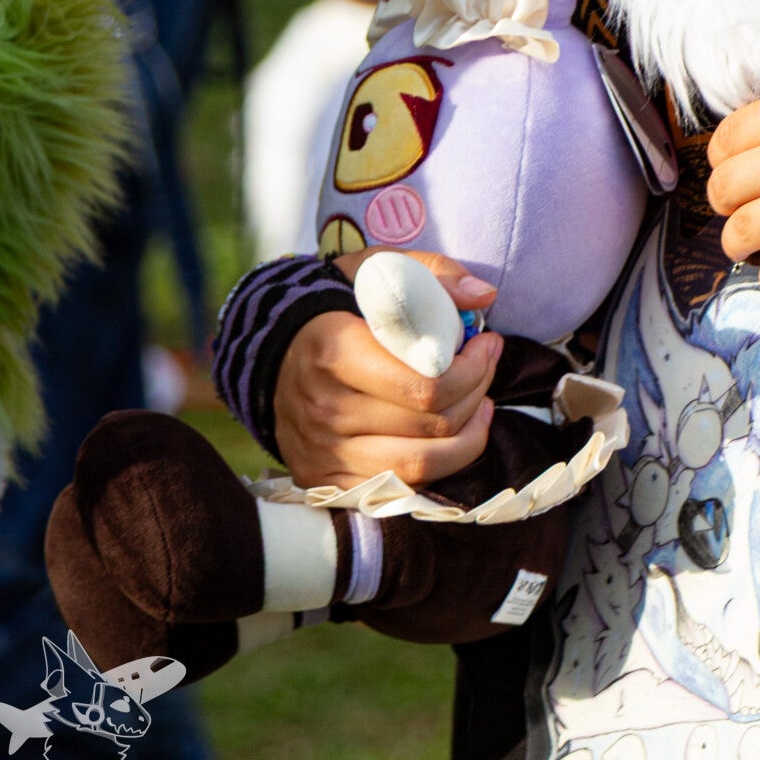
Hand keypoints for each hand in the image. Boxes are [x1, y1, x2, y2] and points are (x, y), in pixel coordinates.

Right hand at [273, 250, 500, 488]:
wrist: (272, 352)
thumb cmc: (336, 305)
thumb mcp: (375, 269)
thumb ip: (432, 274)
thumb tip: (484, 295)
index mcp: (334, 350)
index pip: (423, 385)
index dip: (472, 369)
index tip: (488, 344)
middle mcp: (325, 408)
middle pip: (427, 425)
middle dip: (476, 394)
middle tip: (487, 368)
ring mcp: (322, 451)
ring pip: (418, 466)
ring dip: (468, 438)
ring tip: (482, 405)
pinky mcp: (325, 479)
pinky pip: (397, 489)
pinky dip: (439, 467)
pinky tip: (454, 436)